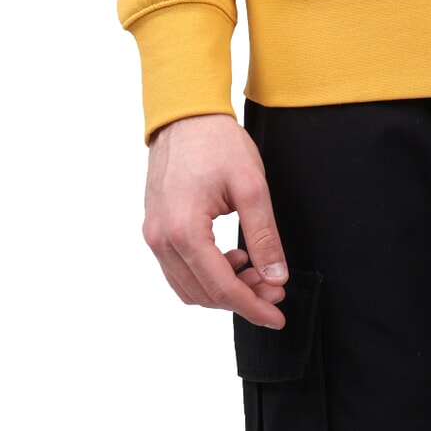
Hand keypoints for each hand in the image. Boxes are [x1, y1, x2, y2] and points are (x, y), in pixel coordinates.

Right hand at [143, 112, 288, 328]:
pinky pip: (178, 269)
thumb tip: (276, 277)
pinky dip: (206, 274)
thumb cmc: (217, 142)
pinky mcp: (155, 228)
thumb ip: (264, 235)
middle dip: (241, 299)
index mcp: (184, 230)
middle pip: (202, 293)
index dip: (251, 307)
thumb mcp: (251, 186)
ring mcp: (153, 235)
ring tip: (257, 273)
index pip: (220, 287)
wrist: (186, 115)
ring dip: (222, 289)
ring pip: (187, 287)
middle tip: (275, 290)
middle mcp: (161, 239)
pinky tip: (232, 258)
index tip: (277, 316)